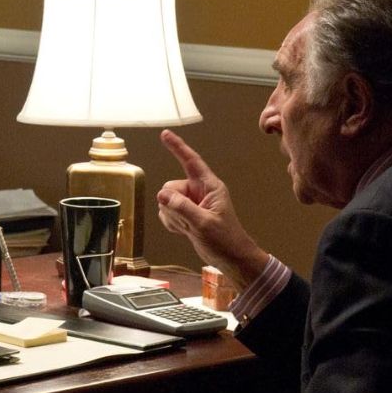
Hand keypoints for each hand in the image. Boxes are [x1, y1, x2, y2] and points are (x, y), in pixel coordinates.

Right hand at [157, 131, 268, 291]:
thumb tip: (161, 195)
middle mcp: (199, 191)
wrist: (230, 258)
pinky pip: (167, 213)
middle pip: (171, 188)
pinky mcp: (186, 215)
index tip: (165, 134)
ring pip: (167, 202)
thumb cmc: (225, 240)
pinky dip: (171, 223)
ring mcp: (192, 203)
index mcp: (209, 186)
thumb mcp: (204, 223)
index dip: (177, 147)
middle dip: (172, 204)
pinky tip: (184, 231)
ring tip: (189, 227)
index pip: (191, 161)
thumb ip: (182, 208)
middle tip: (187, 221)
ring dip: (172, 216)